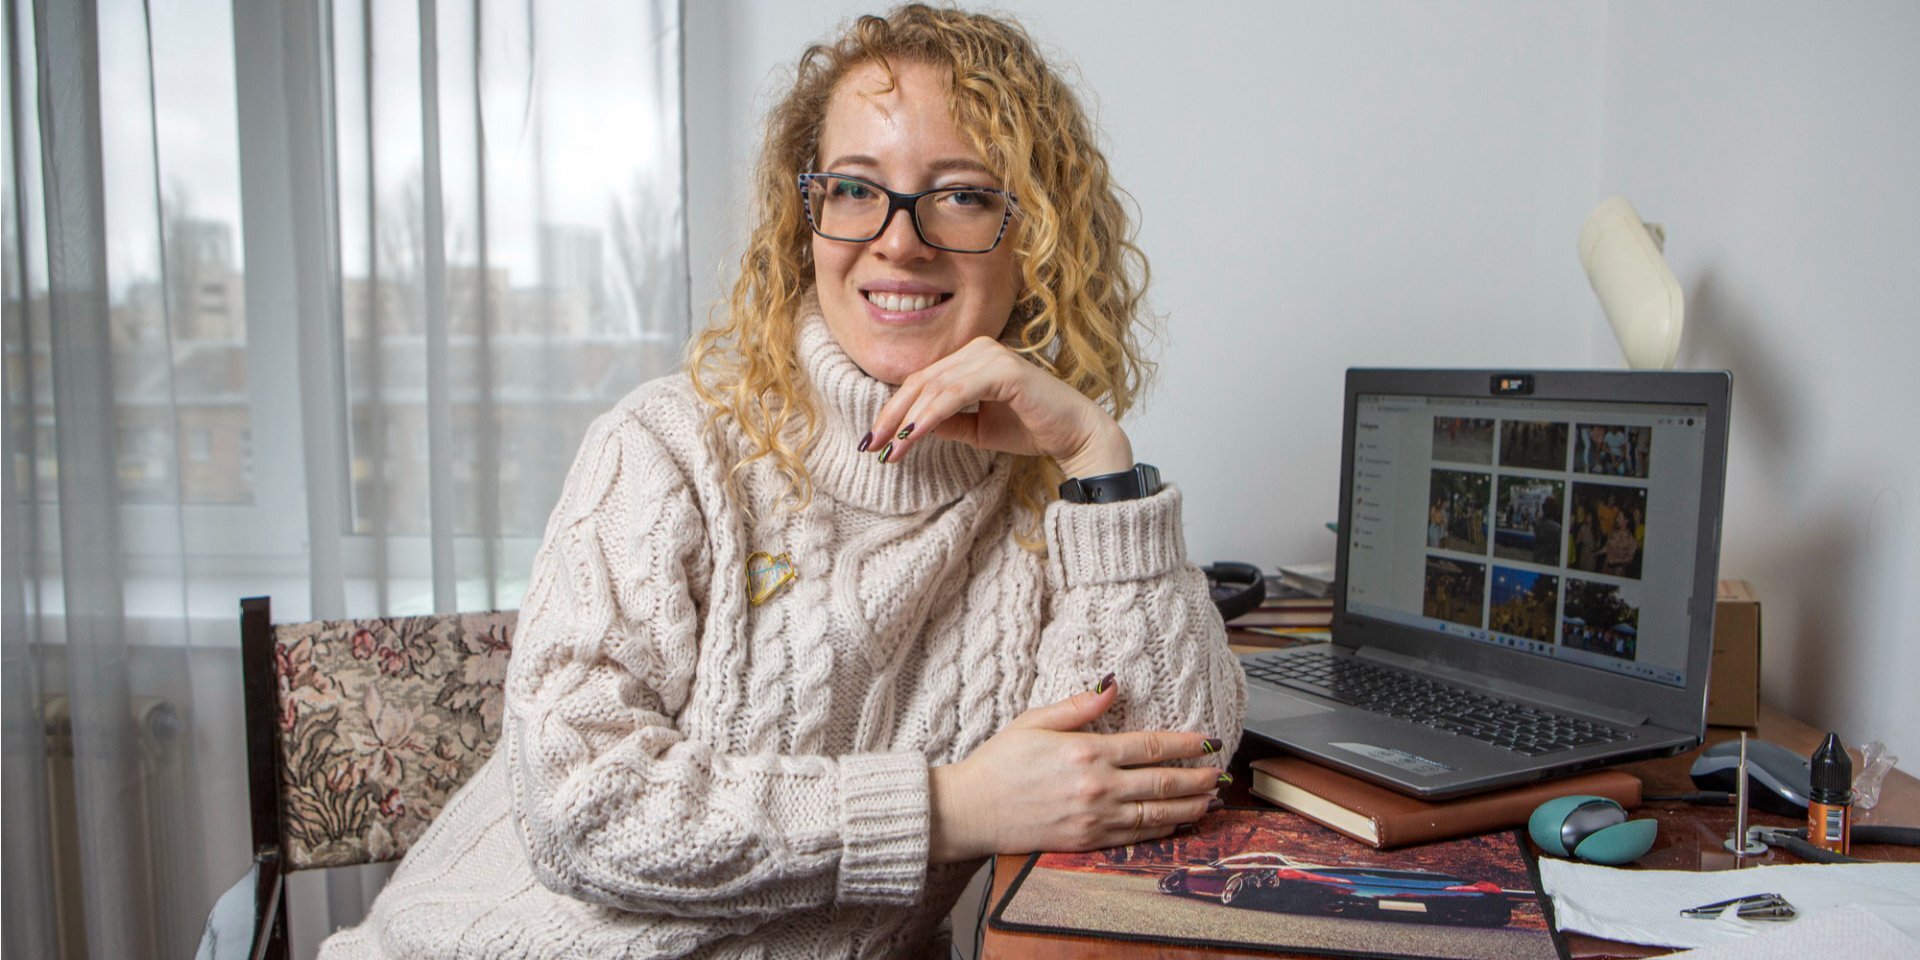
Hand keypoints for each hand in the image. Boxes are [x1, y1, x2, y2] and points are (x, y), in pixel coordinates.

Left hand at [865, 337, 1132, 479]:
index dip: (893, 410)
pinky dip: (929, 417)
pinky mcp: (1002, 369)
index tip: (874, 441)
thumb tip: (908, 427)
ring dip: (906, 422)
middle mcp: (979, 348)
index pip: (922, 381)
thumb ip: (946, 421)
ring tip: (889, 451)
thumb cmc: (1031, 428)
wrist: (1075, 435)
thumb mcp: (976, 428)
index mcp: (971, 357)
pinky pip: (954, 394)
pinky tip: (912, 437)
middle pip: (920, 381)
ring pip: (933, 389)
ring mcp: (990, 355)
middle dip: (891, 416)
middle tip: (870, 446)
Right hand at [928, 678, 1225, 862]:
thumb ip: (1078, 706)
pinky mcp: (1086, 842)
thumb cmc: (997, 764)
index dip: (1184, 744)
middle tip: (1219, 773)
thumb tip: (1112, 685)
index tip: (1206, 740)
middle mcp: (1097, 786)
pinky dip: (1162, 830)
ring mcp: (1094, 818)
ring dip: (1189, 806)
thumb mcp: (1034, 721)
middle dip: (1196, 777)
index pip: (1150, 746)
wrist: (970, 811)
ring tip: (1210, 800)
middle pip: (1162, 781)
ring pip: (1156, 813)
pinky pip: (1135, 836)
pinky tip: (1176, 823)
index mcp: (1086, 751)